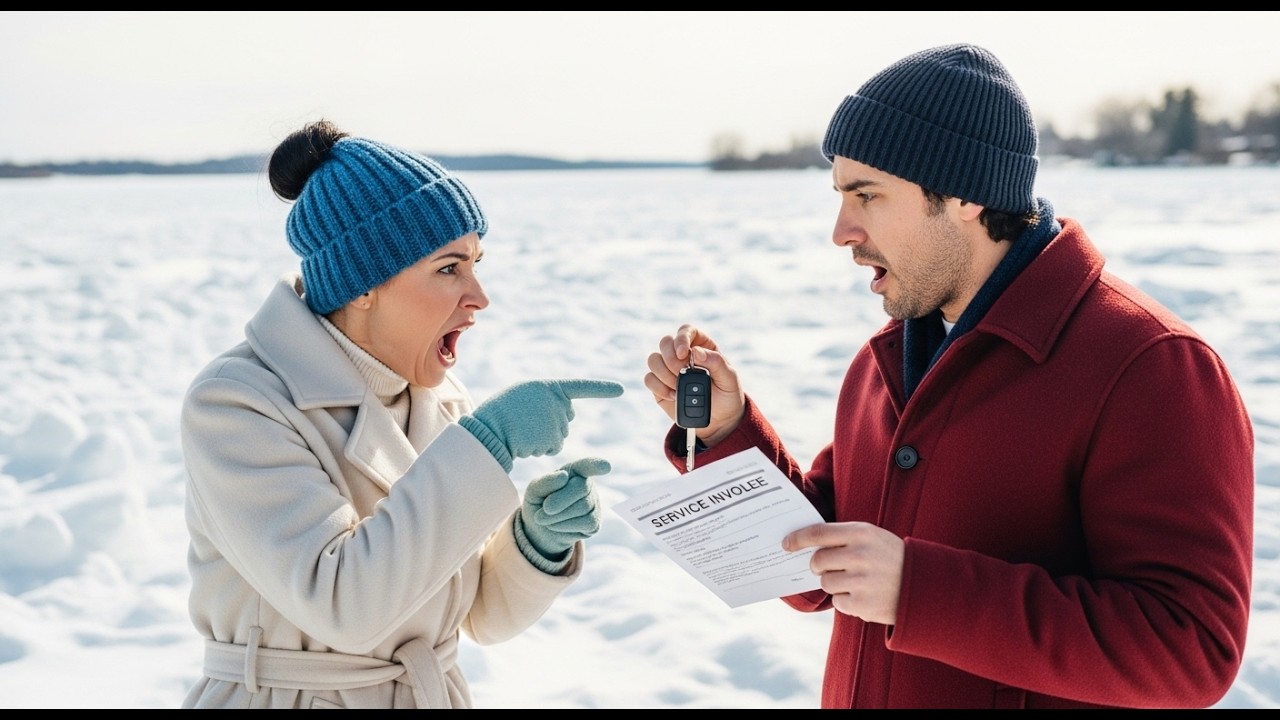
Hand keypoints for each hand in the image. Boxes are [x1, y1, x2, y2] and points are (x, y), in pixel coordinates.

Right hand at [459, 379, 623, 471]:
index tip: (622, 390)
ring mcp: (558, 421)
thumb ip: (546, 398)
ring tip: (522, 431)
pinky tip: (526, 442)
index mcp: (550, 387)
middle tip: (526, 421)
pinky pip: (553, 447)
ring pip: (559, 435)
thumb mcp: (523, 394)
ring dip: (544, 437)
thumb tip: (568, 410)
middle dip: (551, 422)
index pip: (582, 386)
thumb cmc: (500, 411)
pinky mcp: (555, 439)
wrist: (488, 428)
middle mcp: (558, 403)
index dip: (602, 389)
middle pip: (565, 416)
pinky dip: (541, 448)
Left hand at [514, 457, 609, 570]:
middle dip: (560, 499)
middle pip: (581, 488)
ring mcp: (594, 505)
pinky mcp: (594, 524)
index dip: (596, 465)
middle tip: (544, 508)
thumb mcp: (534, 489)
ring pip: (582, 507)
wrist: (540, 529)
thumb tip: (564, 476)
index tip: (605, 467)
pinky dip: (564, 525)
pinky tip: (555, 525)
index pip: (587, 465)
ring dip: (557, 515)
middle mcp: (588, 485)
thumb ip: (546, 481)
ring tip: (543, 518)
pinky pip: (585, 523)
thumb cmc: (539, 502)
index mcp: (574, 472)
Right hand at [644, 323, 745, 446]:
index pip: (686, 330)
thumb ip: (717, 362)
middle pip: (665, 342)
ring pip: (653, 360)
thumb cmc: (727, 395)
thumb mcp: (730, 379)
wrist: (719, 420)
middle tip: (682, 373)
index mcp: (701, 346)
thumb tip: (696, 351)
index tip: (683, 353)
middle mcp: (681, 354)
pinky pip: (649, 379)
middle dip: (671, 359)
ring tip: (679, 388)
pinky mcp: (659, 385)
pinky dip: (659, 388)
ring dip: (664, 374)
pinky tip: (674, 396)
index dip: (681, 338)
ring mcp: (668, 369)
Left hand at [782, 521, 904, 624]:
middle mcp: (859, 555)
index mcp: (861, 533)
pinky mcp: (862, 604)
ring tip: (857, 581)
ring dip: (835, 584)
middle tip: (832, 567)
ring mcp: (860, 581)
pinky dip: (847, 600)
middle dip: (819, 566)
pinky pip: (837, 601)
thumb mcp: (872, 537)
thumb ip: (843, 538)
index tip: (786, 544)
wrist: (923, 586)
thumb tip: (807, 546)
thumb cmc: (891, 558)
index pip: (818, 533)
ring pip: (825, 583)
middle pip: (817, 561)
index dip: (798, 539)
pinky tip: (865, 594)